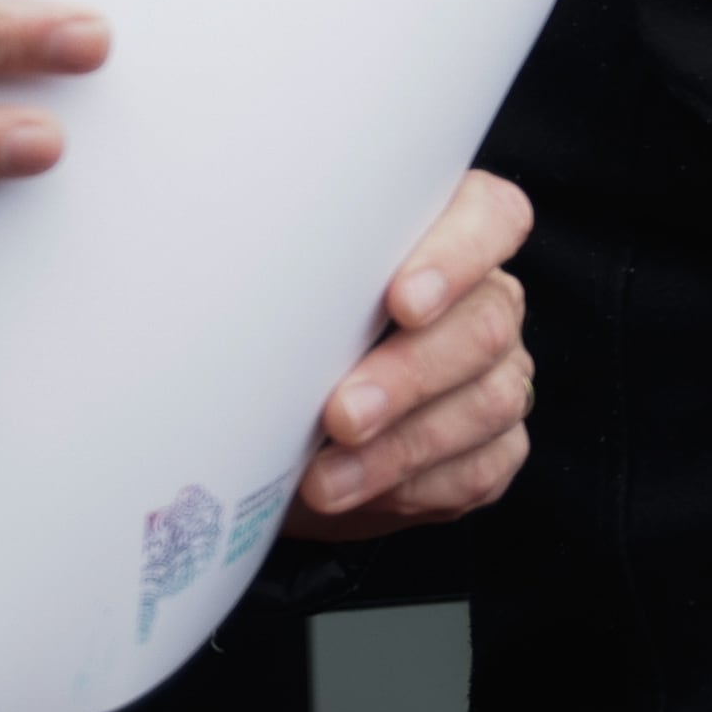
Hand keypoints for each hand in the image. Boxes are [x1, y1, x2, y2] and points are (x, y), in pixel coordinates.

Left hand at [287, 171, 538, 539]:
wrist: (271, 445)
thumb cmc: (270, 353)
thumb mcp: (269, 301)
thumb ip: (278, 279)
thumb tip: (214, 277)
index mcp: (444, 239)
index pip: (492, 217)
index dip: (460, 254)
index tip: (401, 300)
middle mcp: (483, 302)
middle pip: (486, 323)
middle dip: (409, 374)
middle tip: (341, 414)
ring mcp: (497, 375)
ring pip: (489, 402)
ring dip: (402, 446)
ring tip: (327, 478)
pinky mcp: (493, 447)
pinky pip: (481, 468)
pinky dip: (415, 487)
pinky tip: (360, 493)